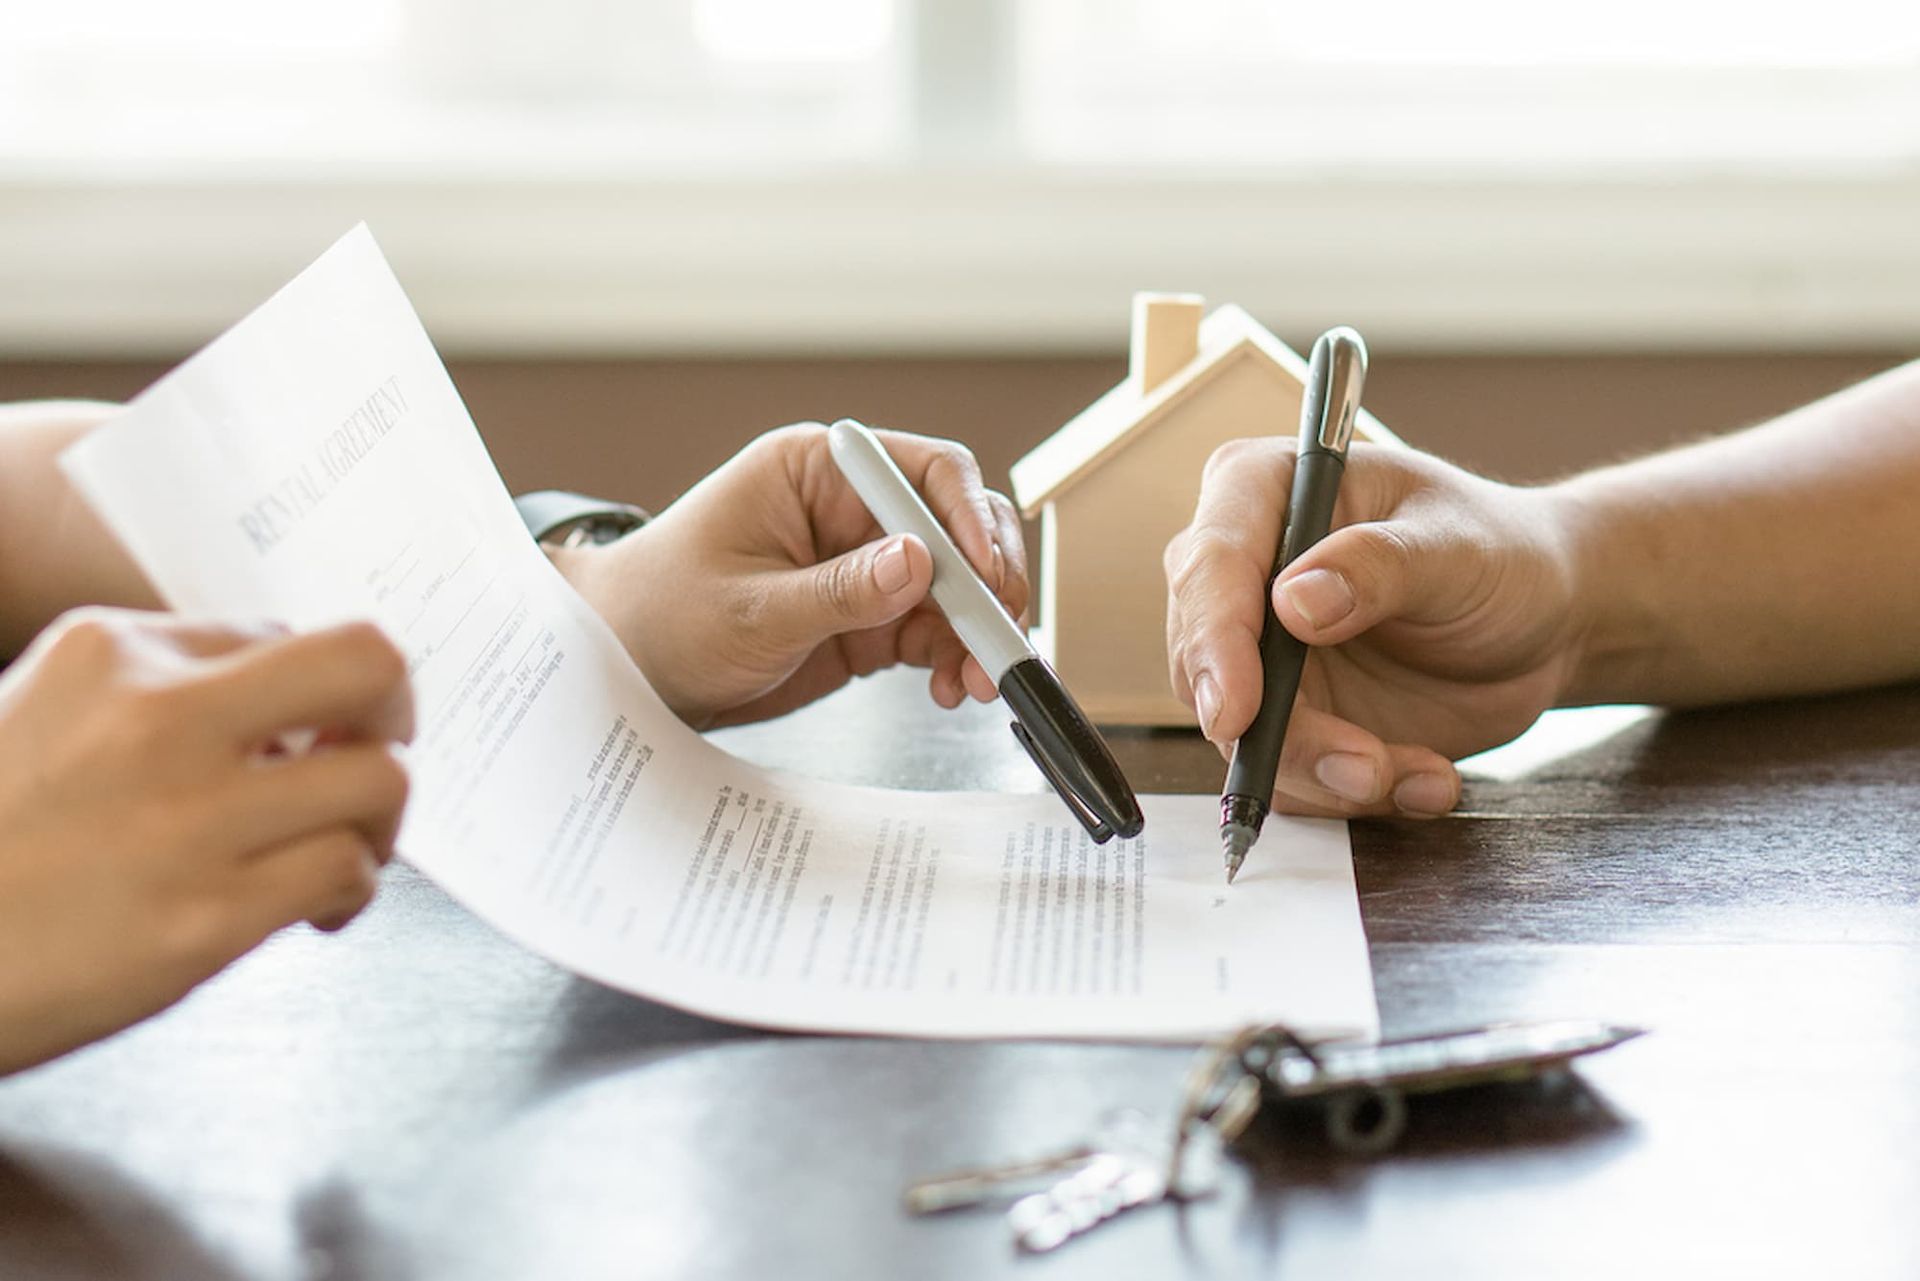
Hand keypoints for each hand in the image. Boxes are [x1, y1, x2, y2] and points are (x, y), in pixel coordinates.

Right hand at [0, 610, 413, 1074]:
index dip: (308, 689)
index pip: (278, 635)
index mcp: (108, 654)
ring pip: (380, 779)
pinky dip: (351, 888)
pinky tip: (314, 908)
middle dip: (394, 711)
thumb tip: (281, 709)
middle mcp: (156, 719)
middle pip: (366, 664)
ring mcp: (186, 819)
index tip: (309, 730)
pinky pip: (345, 871)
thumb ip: (151, 696)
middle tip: (376, 751)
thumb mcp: (38, 716)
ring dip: (380, 818)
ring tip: (343, 844)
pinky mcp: (205, 918)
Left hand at [553, 422, 1028, 728]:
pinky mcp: (869, 618)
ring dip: (978, 630)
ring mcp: (865, 565)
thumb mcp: (750, 610)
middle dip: (986, 582)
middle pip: (955, 527)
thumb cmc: (662, 618)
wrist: (627, 674)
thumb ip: (838, 590)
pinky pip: (934, 629)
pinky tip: (952, 687)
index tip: (984, 577)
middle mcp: (851, 510)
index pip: (922, 473)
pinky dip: (954, 657)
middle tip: (1000, 637)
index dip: (965, 521)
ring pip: (956, 585)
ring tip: (978, 680)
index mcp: (816, 472)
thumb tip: (917, 563)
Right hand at [1164, 440, 1581, 817]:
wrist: (1541, 621)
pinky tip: (1426, 778)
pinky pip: (1289, 777)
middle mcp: (1243, 574)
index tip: (1237, 710)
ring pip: (1240, 737)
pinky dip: (1355, 795)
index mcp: (1263, 493)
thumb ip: (1379, 566)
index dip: (1213, 640)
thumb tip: (1292, 601)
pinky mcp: (1285, 719)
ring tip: (1418, 775)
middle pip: (1204, 664)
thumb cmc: (1500, 553)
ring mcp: (1257, 654)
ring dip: (1326, 775)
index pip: (1209, 565)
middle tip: (1363, 766)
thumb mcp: (1457, 548)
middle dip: (1279, 733)